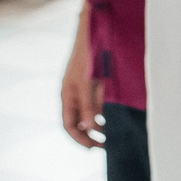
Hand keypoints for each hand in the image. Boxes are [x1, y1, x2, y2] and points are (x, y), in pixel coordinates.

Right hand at [60, 9, 102, 148]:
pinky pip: (96, 104)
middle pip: (78, 123)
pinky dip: (103, 112)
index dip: (80, 139)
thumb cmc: (87, 56)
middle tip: (105, 144)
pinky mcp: (94, 84)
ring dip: (98, 125)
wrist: (95, 32)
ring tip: (111, 133)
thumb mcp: (86, 84)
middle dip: (90, 135)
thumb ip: (87, 106)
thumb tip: (87, 128)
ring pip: (88, 114)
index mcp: (67, 96)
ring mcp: (84, 89)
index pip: (69, 125)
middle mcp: (73, 95)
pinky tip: (113, 116)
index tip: (95, 147)